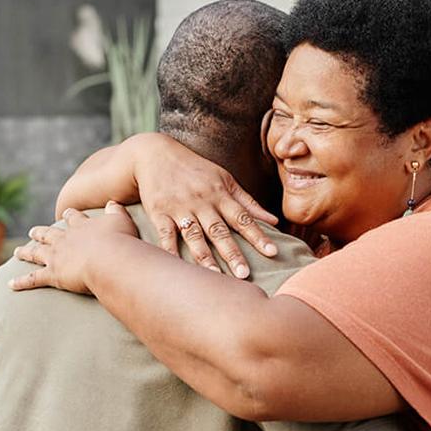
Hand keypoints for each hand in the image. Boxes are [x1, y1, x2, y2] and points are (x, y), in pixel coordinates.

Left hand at [10, 202, 138, 294]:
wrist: (109, 260)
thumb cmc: (119, 241)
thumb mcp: (122, 221)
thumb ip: (116, 211)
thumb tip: (113, 203)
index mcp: (81, 227)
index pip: (73, 218)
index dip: (69, 215)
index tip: (65, 213)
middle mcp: (65, 240)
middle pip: (48, 234)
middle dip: (40, 233)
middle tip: (32, 232)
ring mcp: (56, 257)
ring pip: (36, 253)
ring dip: (26, 252)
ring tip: (18, 251)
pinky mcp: (53, 274)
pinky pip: (33, 279)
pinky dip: (21, 282)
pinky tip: (11, 284)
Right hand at [131, 134, 279, 277]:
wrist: (155, 154)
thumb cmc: (195, 170)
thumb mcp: (225, 180)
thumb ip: (248, 203)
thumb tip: (275, 221)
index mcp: (221, 195)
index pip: (243, 218)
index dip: (258, 235)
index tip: (272, 252)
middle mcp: (202, 202)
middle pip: (219, 231)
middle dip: (233, 253)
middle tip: (244, 275)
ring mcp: (180, 208)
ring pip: (195, 235)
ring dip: (205, 257)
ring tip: (215, 276)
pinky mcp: (159, 213)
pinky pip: (165, 234)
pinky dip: (170, 250)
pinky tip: (177, 266)